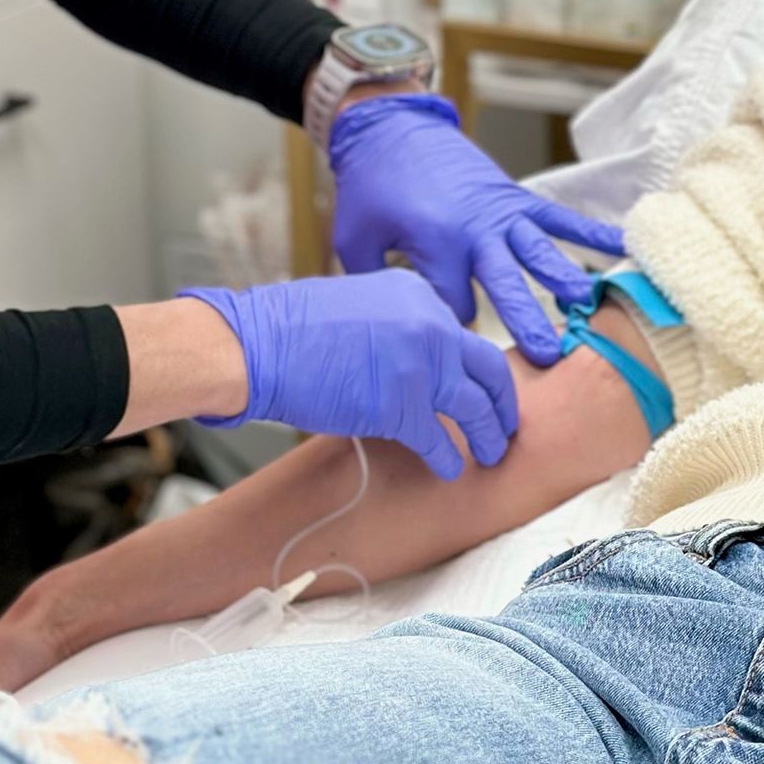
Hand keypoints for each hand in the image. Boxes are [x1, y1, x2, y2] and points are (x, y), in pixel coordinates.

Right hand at [181, 267, 519, 476]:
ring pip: (475, 407)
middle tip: (505, 424)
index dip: (473, 370)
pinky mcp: (401, 405)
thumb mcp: (360, 303)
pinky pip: (439, 439)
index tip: (480, 390)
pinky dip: (448, 459)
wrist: (258, 344)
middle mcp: (429, 324)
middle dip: (502, 402)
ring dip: (487, 435)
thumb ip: (398, 325)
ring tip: (489, 454)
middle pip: (487, 367)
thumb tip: (420, 362)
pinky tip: (449, 469)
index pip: (463, 336)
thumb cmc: (291, 328)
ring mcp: (420, 364)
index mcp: (418, 294)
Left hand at [326, 94, 623, 363]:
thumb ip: (371, 282)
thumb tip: (390, 323)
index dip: (455, 328)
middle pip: (505, 285)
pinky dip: (591, 232)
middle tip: (547, 355)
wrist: (391, 127)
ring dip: (564, 279)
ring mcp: (501, 213)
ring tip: (587, 306)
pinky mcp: (515, 197)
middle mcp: (474, 231)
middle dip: (525, 321)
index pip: (454, 305)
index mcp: (435, 243)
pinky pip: (559, 217)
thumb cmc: (370, 186)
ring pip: (539, 252)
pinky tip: (622, 247)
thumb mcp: (354, 237)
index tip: (456, 342)